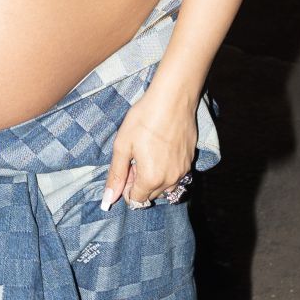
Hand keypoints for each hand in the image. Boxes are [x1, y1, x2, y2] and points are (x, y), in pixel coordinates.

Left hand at [102, 93, 196, 209]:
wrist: (173, 99)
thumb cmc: (144, 119)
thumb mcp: (122, 146)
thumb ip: (116, 175)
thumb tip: (108, 199)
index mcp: (151, 179)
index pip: (135, 200)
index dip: (126, 187)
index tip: (126, 167)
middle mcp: (170, 180)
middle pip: (150, 195)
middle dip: (140, 183)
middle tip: (135, 158)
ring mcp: (183, 171)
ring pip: (165, 187)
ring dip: (154, 178)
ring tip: (149, 153)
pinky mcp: (190, 160)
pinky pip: (176, 175)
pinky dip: (166, 169)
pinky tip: (161, 148)